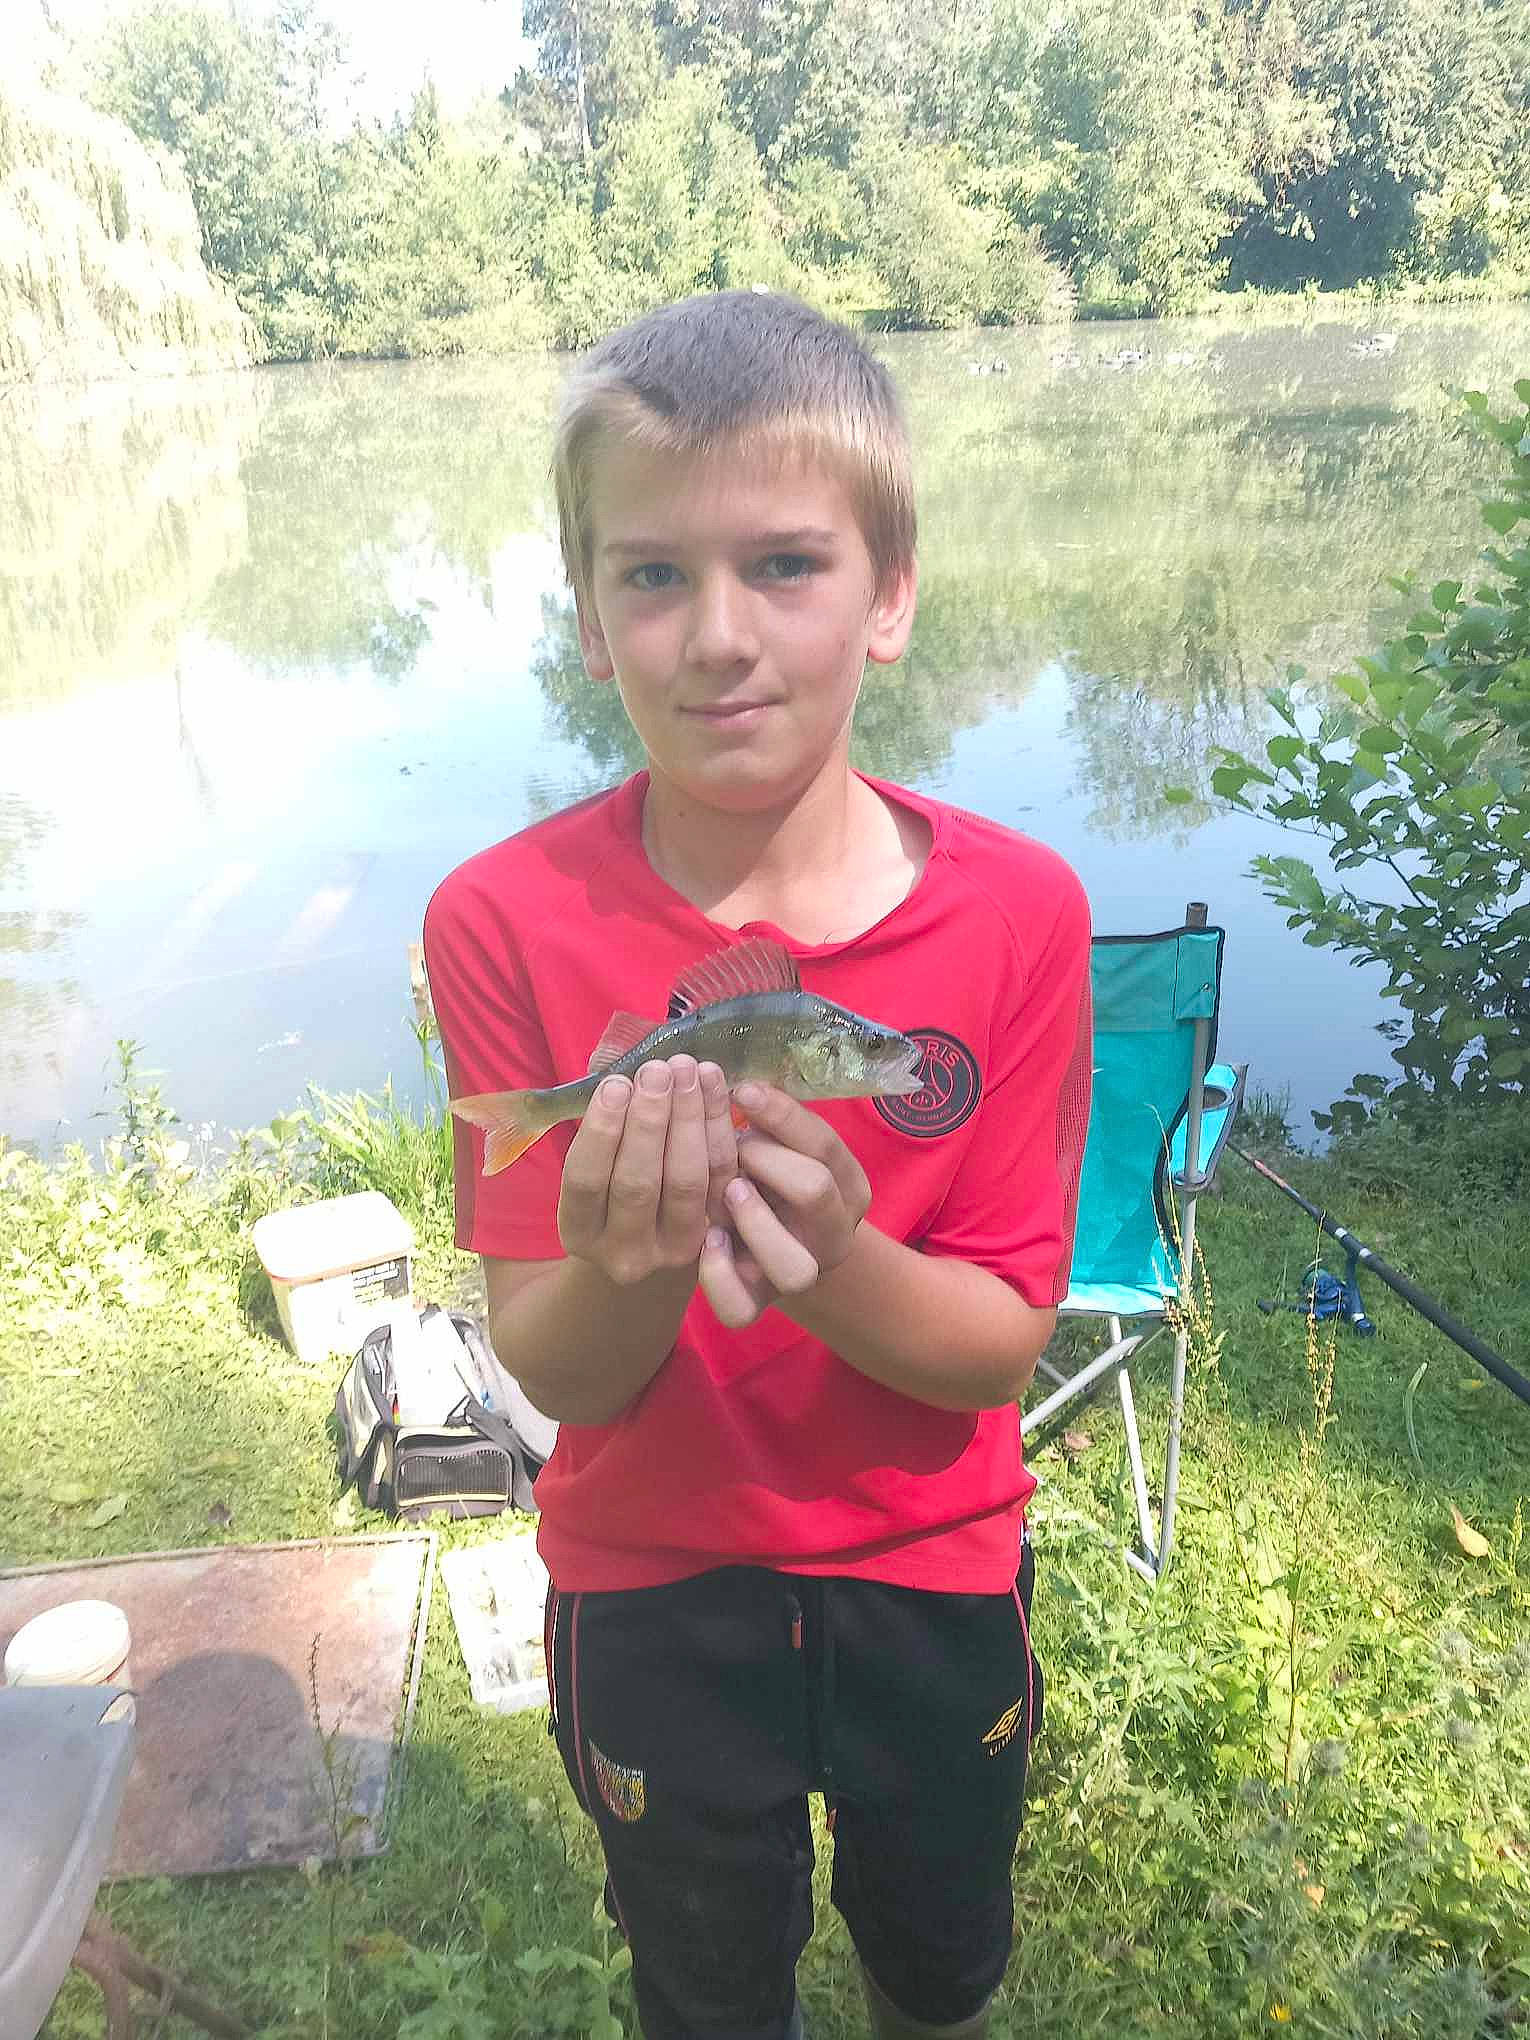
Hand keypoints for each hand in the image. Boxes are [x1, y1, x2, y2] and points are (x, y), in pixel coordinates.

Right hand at [558, 1057, 738, 1287]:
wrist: (651, 1243)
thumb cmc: (611, 1190)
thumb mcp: (591, 1171)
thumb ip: (599, 1131)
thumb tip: (619, 1075)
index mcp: (581, 1233)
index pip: (586, 1182)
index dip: (602, 1132)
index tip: (615, 1084)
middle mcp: (625, 1253)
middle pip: (638, 1183)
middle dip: (648, 1121)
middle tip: (656, 1071)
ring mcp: (673, 1249)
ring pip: (685, 1180)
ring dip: (688, 1118)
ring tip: (687, 1070)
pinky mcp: (715, 1234)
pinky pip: (721, 1175)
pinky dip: (719, 1126)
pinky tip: (713, 1085)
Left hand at [698, 1083, 870, 1329]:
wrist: (768, 1248)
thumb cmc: (771, 1178)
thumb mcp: (783, 1147)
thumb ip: (771, 1122)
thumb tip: (740, 1084)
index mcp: (848, 1187)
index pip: (825, 1145)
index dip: (782, 1115)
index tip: (742, 1090)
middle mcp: (831, 1236)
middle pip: (817, 1192)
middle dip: (769, 1161)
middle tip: (738, 1150)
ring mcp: (795, 1274)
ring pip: (793, 1265)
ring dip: (755, 1220)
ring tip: (729, 1192)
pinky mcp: (756, 1304)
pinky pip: (740, 1308)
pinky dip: (718, 1275)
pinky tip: (708, 1240)